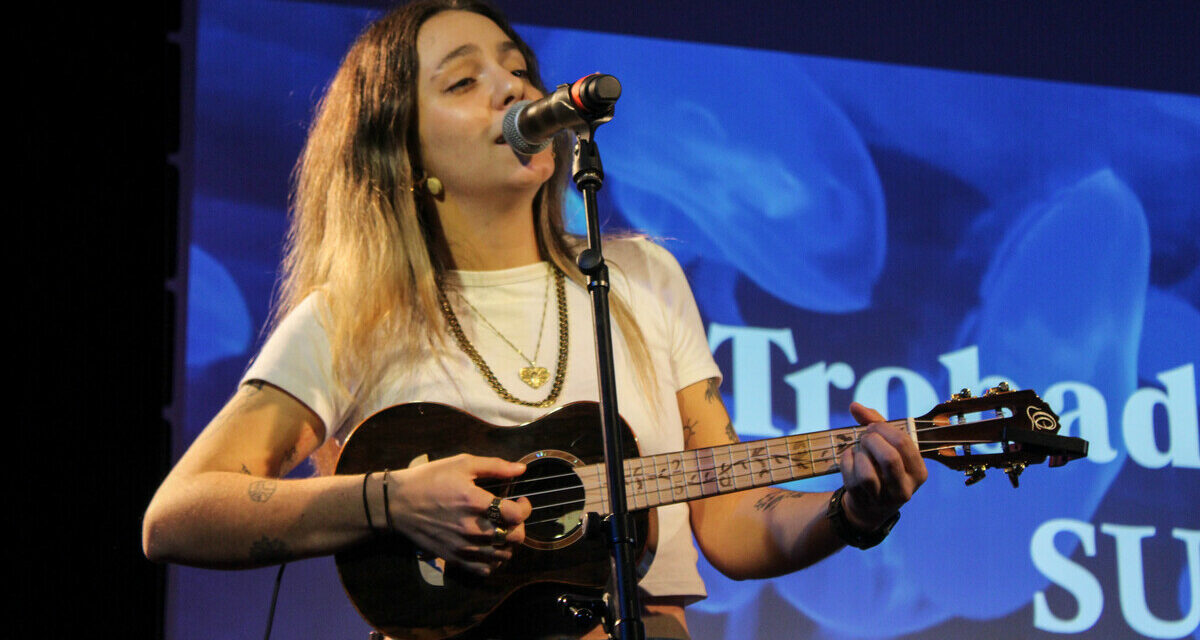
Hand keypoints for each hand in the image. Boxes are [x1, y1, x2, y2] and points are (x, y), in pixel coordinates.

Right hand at [386, 453, 531, 574]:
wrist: (397, 503)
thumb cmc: (430, 479)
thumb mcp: (462, 464)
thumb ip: (495, 466)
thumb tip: (521, 469)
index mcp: (474, 501)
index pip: (516, 515)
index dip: (526, 508)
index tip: (520, 501)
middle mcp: (471, 528)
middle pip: (514, 537)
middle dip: (520, 525)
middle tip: (511, 516)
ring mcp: (462, 546)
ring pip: (502, 556)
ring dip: (509, 544)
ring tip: (501, 530)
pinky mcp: (453, 558)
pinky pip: (484, 569)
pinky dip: (493, 561)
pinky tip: (489, 547)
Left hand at [837, 402, 927, 531]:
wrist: (870, 507)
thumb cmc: (883, 468)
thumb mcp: (889, 447)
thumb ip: (876, 422)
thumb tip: (854, 406)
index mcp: (919, 473)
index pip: (903, 442)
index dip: (883, 428)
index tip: (873, 427)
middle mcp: (904, 489)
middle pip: (889, 458)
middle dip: (872, 440)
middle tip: (866, 437)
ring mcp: (883, 499)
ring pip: (867, 473)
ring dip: (859, 454)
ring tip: (859, 450)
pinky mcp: (863, 502)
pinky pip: (850, 477)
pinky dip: (846, 461)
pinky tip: (850, 458)